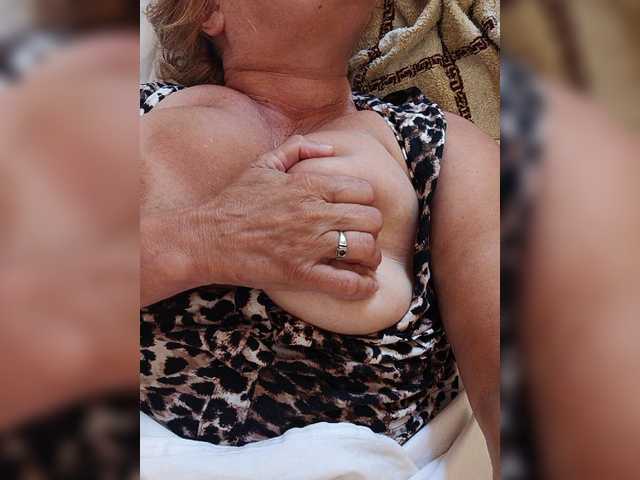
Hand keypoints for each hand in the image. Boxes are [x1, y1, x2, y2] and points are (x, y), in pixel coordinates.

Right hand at [189, 135, 383, 299]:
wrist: (205, 238)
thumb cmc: (233, 202)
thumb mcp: (262, 164)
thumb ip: (297, 149)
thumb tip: (329, 147)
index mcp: (308, 185)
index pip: (364, 191)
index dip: (366, 203)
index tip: (356, 212)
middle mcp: (313, 213)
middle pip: (371, 219)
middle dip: (371, 230)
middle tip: (360, 237)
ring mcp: (308, 245)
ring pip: (365, 249)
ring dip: (369, 257)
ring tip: (361, 261)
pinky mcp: (300, 274)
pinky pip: (346, 283)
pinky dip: (361, 287)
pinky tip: (362, 285)